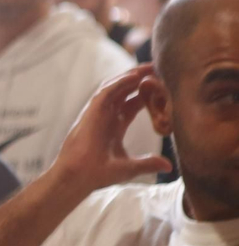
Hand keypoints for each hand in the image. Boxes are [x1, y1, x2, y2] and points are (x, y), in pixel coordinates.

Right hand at [48, 64, 170, 195]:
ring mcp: (97, 113)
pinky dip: (119, 82)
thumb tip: (168, 166)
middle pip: (124, 91)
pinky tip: (135, 76)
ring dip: (131, 76)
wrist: (78, 178)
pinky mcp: (91, 112)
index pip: (132, 104)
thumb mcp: (130, 168)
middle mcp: (105, 117)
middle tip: (159, 69)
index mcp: (113, 127)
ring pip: (115, 87)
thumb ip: (148, 163)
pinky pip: (106, 91)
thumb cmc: (98, 175)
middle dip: (141, 79)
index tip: (163, 86)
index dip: (147, 94)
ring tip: (149, 67)